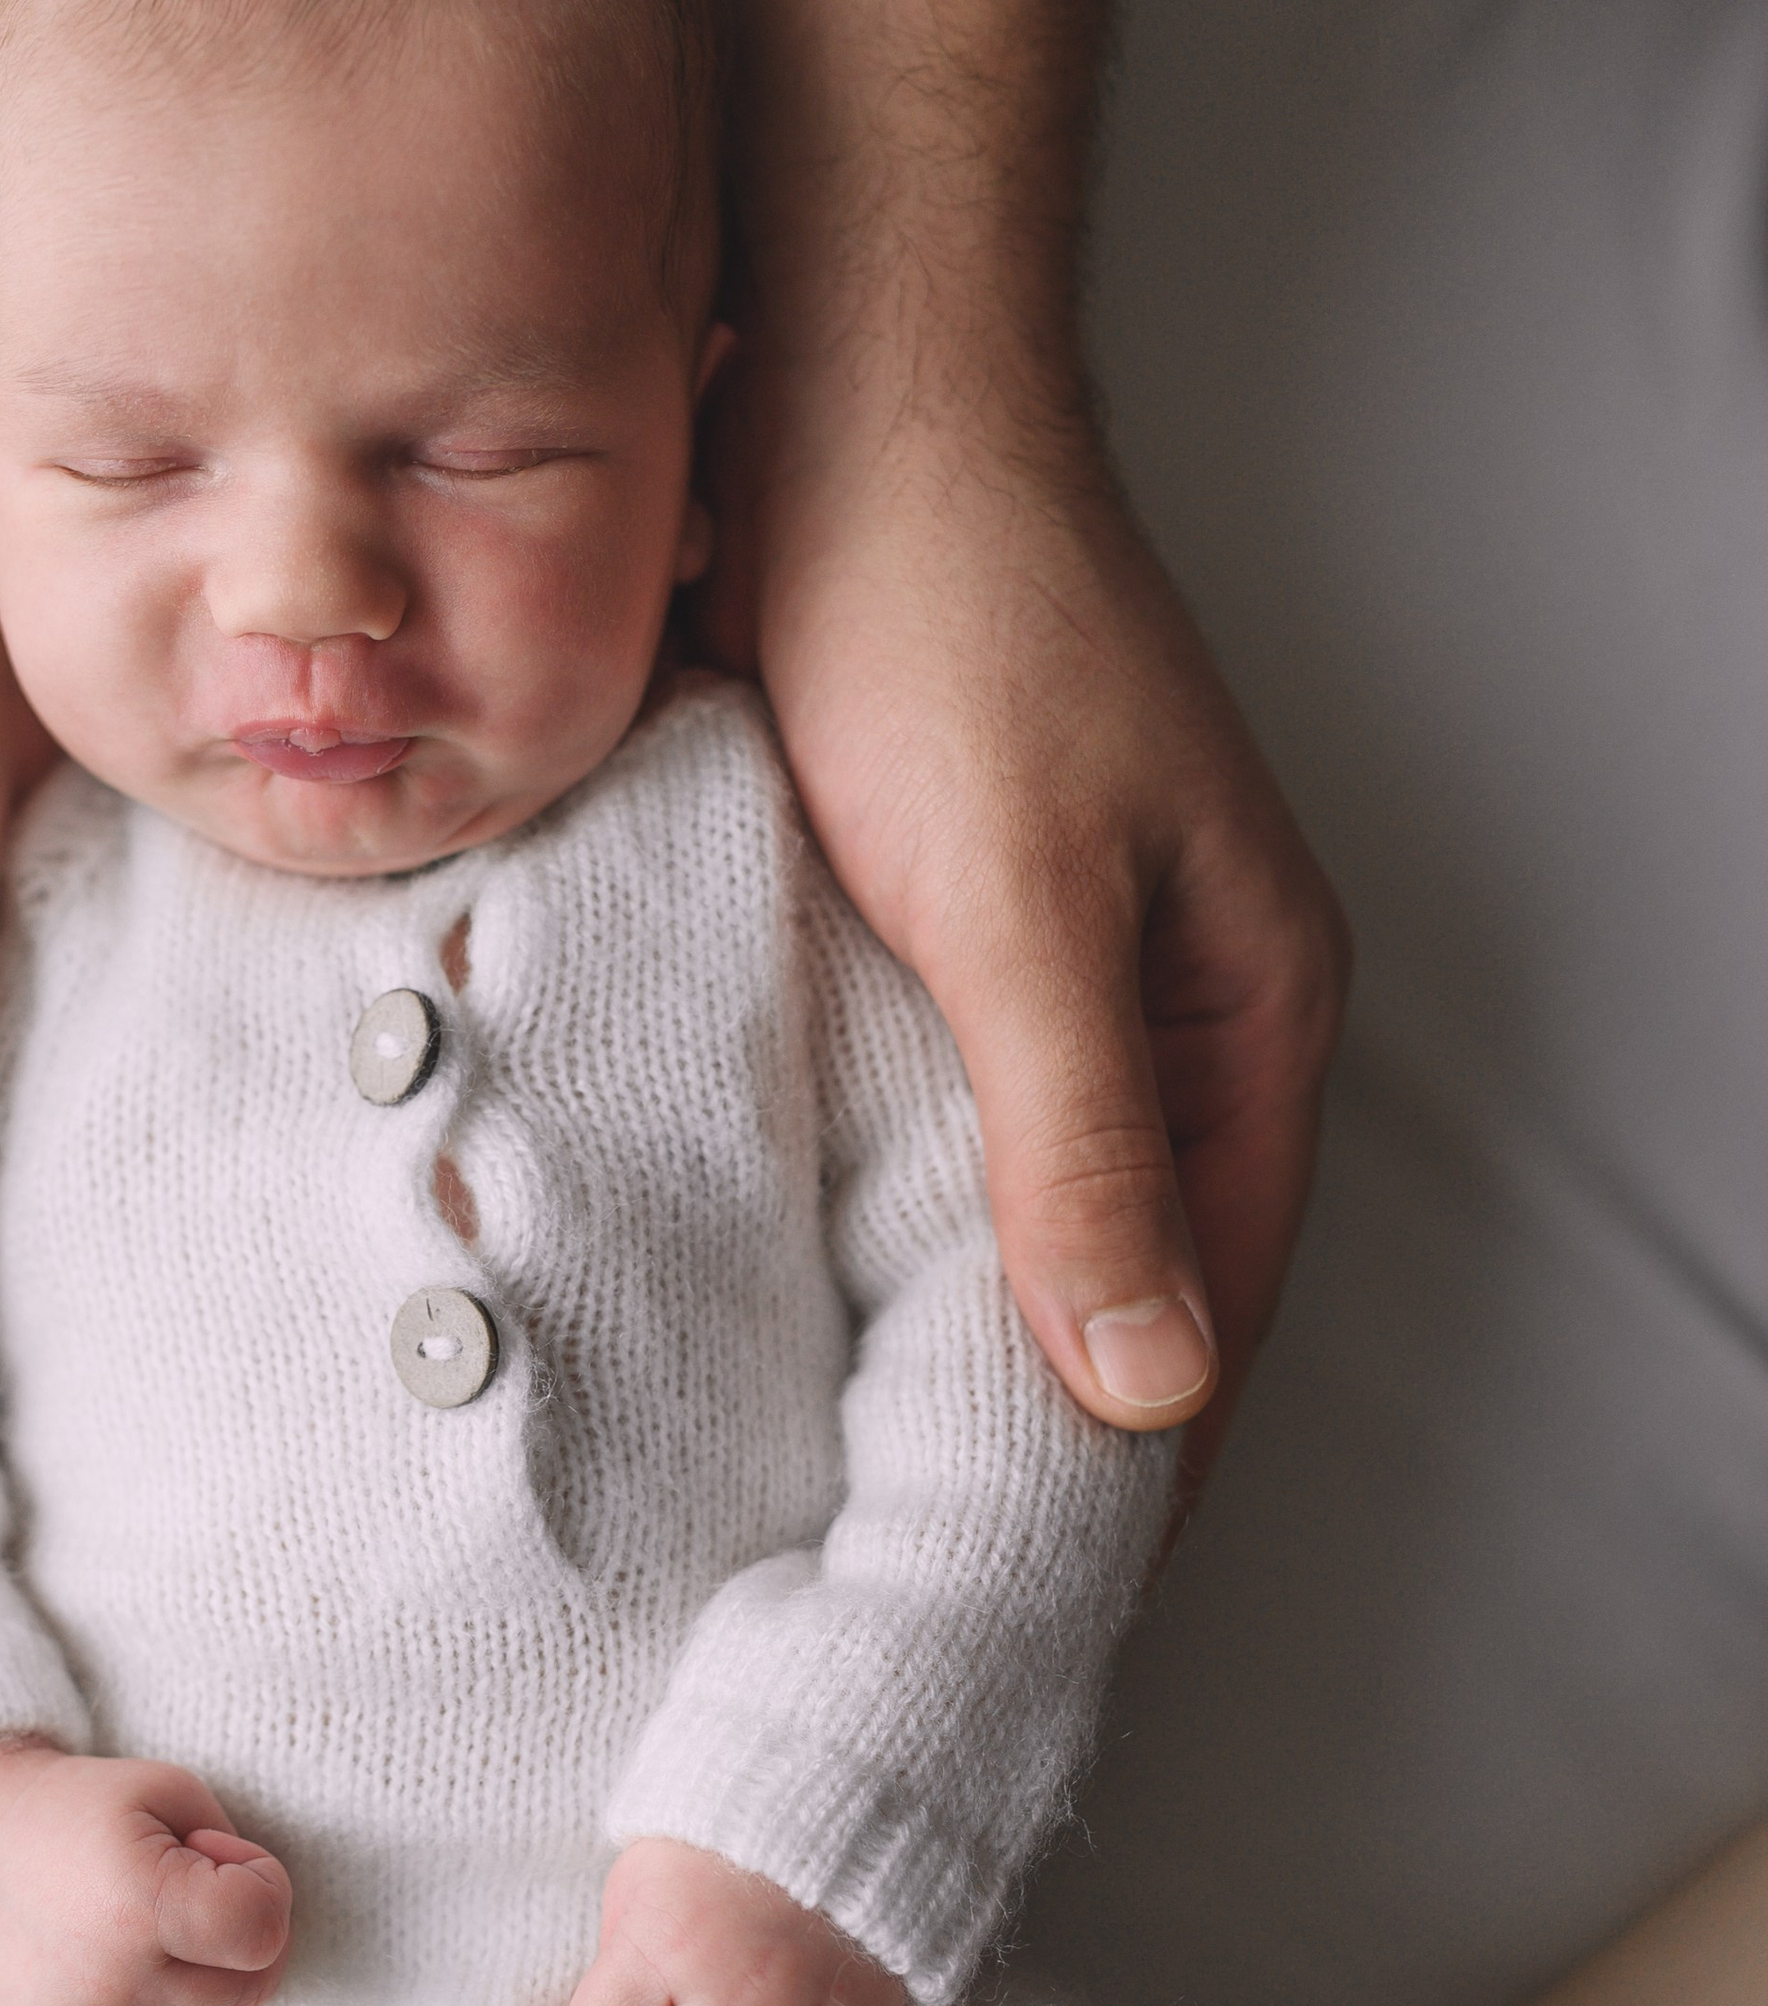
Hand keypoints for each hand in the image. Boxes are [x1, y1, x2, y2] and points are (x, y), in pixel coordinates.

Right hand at [0, 1742, 291, 2005]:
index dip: (263, 1889)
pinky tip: (117, 1978)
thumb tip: (260, 1934)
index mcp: (139, 1903)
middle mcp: (108, 1981)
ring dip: (193, 1986)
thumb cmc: (79, 1812)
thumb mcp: (170, 1791)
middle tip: (181, 1894)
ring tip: (134, 1932)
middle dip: (235, 1940)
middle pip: (247, 1991)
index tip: (218, 1860)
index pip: (263, 1934)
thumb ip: (240, 1857)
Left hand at [579, 0, 1348, 1469]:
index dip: (1124, 1471)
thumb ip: (1084, 1142)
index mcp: (1245, 1011)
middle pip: (1121, 1276)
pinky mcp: (918, 931)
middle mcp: (1164, 1006)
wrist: (829, 390)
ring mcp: (1039, 968)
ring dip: (927, 1331)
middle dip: (1024, 1429)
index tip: (1004, 1615)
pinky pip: (905, 1124)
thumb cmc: (945, 619)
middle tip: (886, 1590)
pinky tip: (760, 1300)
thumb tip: (1155, 1391)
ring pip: (1002, 1211)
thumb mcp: (1022, 902)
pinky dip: (852, 1220)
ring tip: (817, 1496)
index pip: (1216, 1306)